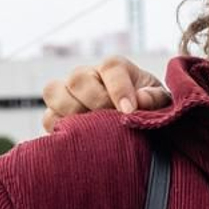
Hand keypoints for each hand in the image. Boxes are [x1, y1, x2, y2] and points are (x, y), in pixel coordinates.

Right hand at [41, 56, 169, 131]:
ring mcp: (67, 93)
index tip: (128, 112)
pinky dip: (60, 129)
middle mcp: (87, 76)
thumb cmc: (149, 110)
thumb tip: (139, 102)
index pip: (111, 67)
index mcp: (115, 68)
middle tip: (111, 122)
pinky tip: (80, 140)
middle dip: (95, 102)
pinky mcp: (55, 114)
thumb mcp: (160, 102)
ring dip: (73, 113)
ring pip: (54, 92)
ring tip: (94, 131)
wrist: (134, 126)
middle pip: (78, 78)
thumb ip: (154, 98)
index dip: (119, 89)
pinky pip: (48, 117)